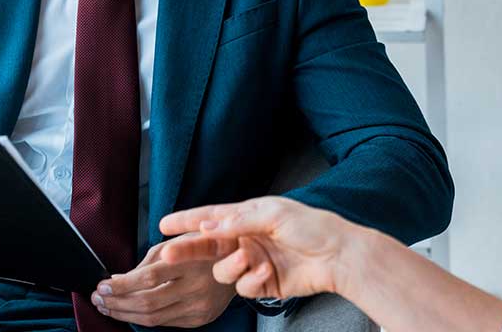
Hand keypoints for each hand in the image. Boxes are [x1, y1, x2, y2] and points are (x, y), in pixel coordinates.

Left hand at [90, 233, 236, 327]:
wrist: (243, 261)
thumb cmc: (209, 244)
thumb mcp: (183, 238)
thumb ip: (153, 256)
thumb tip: (122, 277)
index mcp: (191, 260)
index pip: (148, 277)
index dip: (122, 284)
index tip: (103, 284)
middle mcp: (196, 286)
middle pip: (147, 302)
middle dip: (117, 302)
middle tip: (99, 297)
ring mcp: (198, 305)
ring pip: (153, 317)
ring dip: (125, 313)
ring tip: (108, 306)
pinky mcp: (200, 318)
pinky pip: (165, 323)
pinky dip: (143, 318)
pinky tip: (131, 311)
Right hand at [159, 197, 353, 300]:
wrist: (337, 256)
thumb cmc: (310, 226)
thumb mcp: (274, 214)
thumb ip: (239, 221)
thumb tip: (209, 225)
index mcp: (250, 215)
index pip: (212, 216)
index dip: (188, 220)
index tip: (164, 224)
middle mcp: (247, 238)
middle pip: (209, 245)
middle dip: (188, 249)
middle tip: (167, 255)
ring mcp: (253, 262)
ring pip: (223, 270)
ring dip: (232, 265)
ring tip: (250, 258)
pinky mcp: (262, 284)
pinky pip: (243, 287)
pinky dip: (251, 280)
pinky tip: (267, 272)